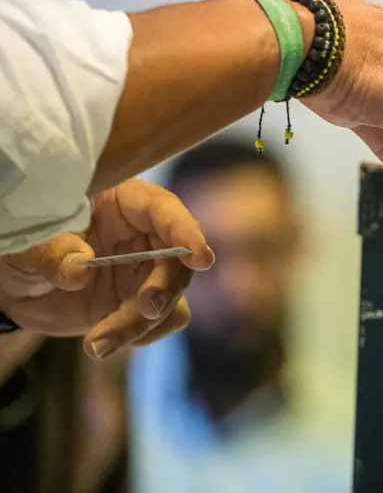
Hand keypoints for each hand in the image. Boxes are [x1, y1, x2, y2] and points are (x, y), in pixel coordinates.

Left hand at [0, 179, 214, 359]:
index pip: (164, 210)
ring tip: (97, 344)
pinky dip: (136, 337)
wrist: (17, 283)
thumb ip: (54, 253)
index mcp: (124, 204)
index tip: (200, 259)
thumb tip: (79, 273)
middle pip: (178, 261)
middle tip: (145, 308)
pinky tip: (101, 343)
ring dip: (143, 323)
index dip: (186, 232)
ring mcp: (145, 272)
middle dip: (165, 287)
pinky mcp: (138, 304)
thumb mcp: (30, 242)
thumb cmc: (26, 243)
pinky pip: (159, 323)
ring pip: (171, 298)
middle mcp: (145, 236)